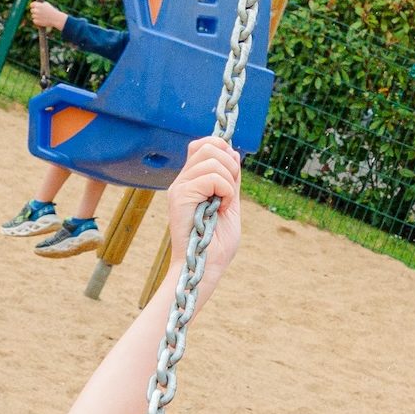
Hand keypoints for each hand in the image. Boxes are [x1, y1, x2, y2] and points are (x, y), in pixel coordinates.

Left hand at [29, 0, 67, 32]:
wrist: (56, 19)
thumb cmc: (52, 11)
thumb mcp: (46, 4)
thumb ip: (40, 4)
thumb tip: (36, 5)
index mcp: (38, 5)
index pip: (31, 5)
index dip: (33, 6)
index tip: (34, 7)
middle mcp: (36, 10)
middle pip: (31, 10)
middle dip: (34, 11)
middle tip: (39, 13)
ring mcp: (36, 16)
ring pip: (33, 16)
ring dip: (36, 16)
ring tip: (42, 17)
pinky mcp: (36, 22)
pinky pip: (34, 20)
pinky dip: (37, 21)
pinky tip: (41, 20)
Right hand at [165, 137, 242, 290]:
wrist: (206, 268)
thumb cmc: (217, 244)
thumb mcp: (230, 204)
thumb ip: (230, 180)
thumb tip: (234, 154)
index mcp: (192, 182)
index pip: (202, 145)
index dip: (221, 148)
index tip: (233, 172)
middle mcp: (182, 182)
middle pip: (207, 146)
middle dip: (229, 163)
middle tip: (230, 191)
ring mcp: (180, 188)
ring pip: (211, 158)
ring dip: (228, 180)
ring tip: (224, 203)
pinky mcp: (180, 196)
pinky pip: (211, 177)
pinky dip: (225, 191)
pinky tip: (221, 208)